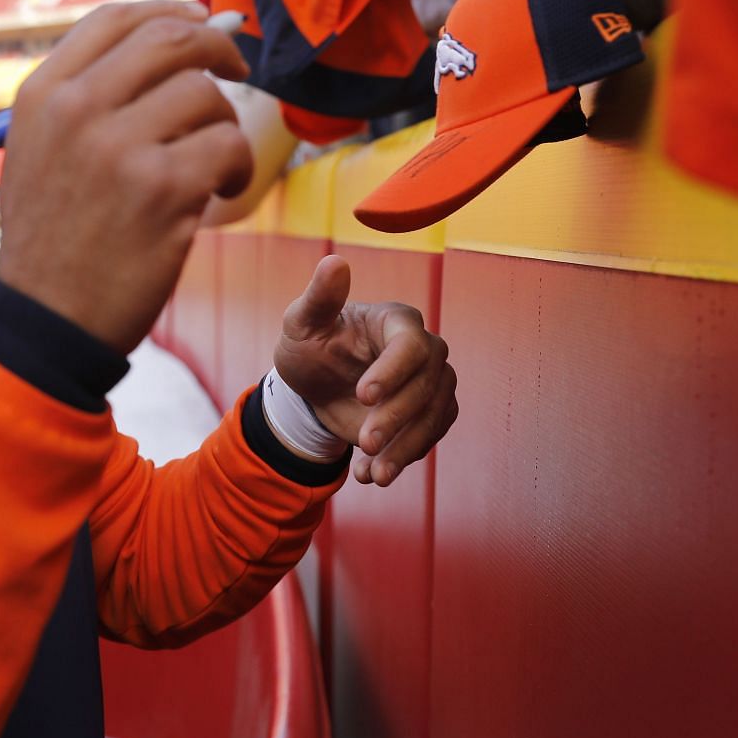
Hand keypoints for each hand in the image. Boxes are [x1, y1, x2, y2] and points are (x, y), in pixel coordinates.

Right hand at [0, 1, 252, 354]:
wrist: (47, 320)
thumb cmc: (54, 236)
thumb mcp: (39, 150)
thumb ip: (92, 94)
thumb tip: (190, 31)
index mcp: (41, 93)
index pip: (114, 18)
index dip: (168, 11)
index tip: (200, 20)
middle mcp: (76, 109)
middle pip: (171, 40)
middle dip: (218, 48)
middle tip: (238, 72)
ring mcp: (119, 147)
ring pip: (206, 94)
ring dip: (226, 124)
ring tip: (213, 162)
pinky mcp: (164, 189)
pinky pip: (228, 145)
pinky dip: (238, 167)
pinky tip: (221, 190)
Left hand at [273, 255, 456, 485]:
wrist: (316, 385)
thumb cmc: (310, 344)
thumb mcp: (302, 322)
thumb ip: (320, 297)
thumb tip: (334, 262)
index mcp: (397, 321)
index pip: (411, 345)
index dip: (393, 372)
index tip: (364, 396)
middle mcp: (425, 350)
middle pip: (427, 386)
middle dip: (396, 418)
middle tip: (364, 442)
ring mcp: (433, 383)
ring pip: (435, 417)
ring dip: (406, 448)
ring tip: (374, 474)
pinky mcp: (431, 413)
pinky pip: (429, 439)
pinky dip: (404, 459)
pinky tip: (371, 475)